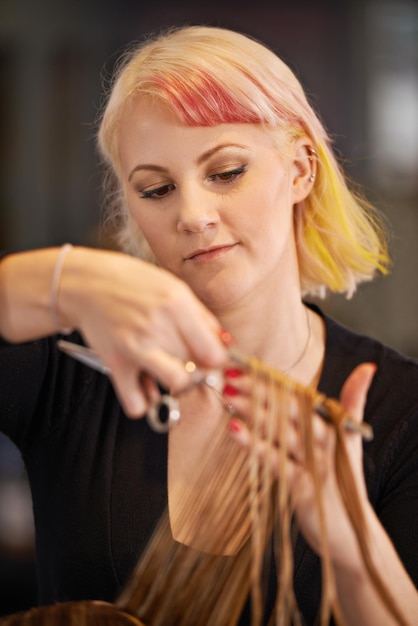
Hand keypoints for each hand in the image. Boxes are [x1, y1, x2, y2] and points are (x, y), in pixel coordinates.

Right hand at [60, 248, 228, 416]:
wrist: (86, 284)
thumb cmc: (132, 283)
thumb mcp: (173, 287)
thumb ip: (201, 317)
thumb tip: (225, 345)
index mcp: (177, 304)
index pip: (214, 352)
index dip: (217, 359)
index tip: (211, 357)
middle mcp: (158, 326)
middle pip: (198, 366)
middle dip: (197, 366)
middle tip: (187, 358)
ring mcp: (136, 347)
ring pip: (176, 384)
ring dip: (176, 382)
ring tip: (169, 370)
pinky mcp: (116, 364)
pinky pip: (137, 403)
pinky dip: (143, 401)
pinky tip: (143, 384)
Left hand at [224, 362, 376, 564]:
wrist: (350, 534)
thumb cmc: (341, 480)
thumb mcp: (346, 440)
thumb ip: (353, 401)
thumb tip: (367, 367)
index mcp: (333, 426)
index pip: (299, 395)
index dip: (271, 379)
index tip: (243, 365)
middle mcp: (325, 442)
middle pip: (289, 408)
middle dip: (259, 389)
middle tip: (230, 373)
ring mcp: (315, 466)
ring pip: (281, 431)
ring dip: (253, 410)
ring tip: (228, 394)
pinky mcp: (304, 490)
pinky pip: (276, 463)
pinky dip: (254, 445)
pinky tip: (234, 429)